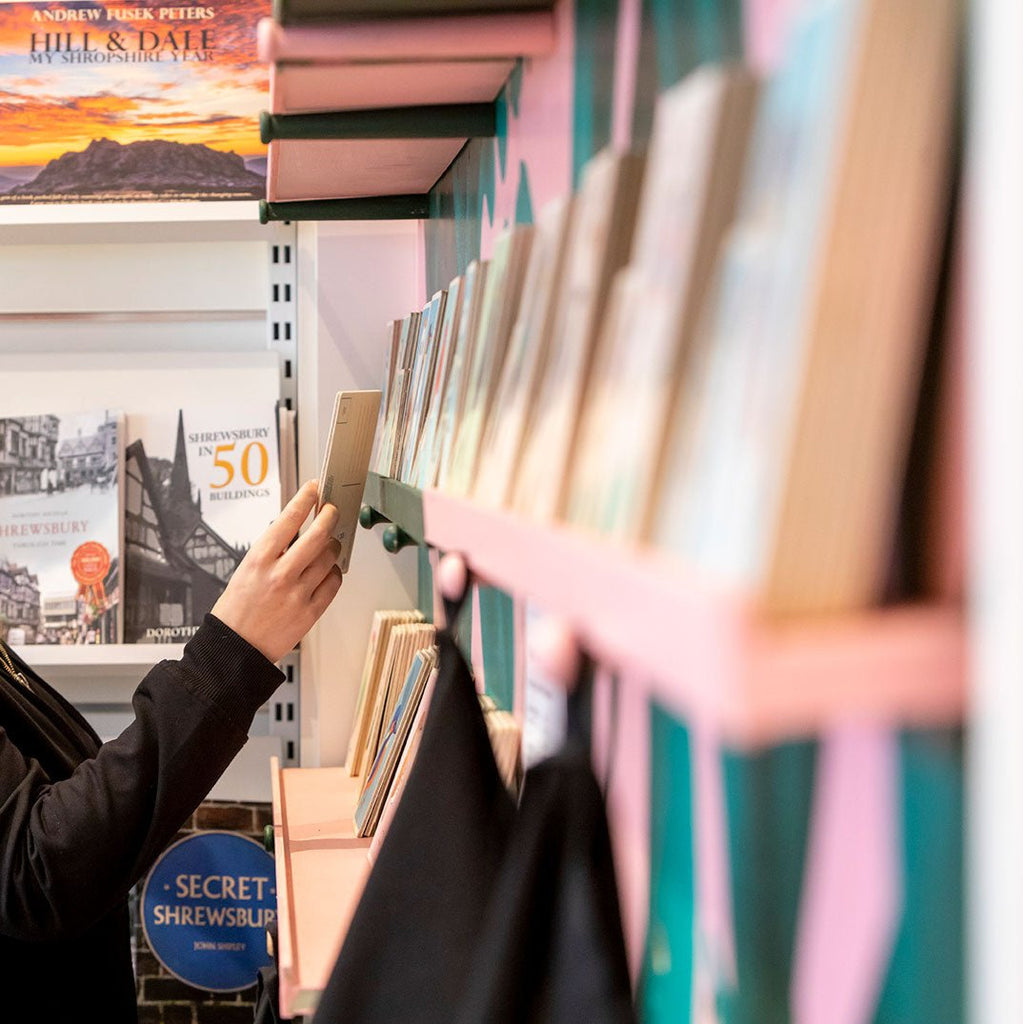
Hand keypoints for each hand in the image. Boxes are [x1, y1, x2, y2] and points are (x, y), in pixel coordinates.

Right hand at [211, 480, 342, 662]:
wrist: (235, 649)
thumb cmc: (236, 610)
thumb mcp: (246, 570)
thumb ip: (273, 551)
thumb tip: (300, 529)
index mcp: (258, 560)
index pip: (288, 519)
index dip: (305, 499)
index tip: (314, 488)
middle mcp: (280, 574)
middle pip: (317, 535)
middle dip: (329, 517)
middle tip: (331, 510)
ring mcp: (297, 594)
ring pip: (329, 557)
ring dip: (333, 546)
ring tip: (330, 543)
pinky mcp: (310, 612)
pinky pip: (334, 583)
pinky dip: (335, 573)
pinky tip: (330, 570)